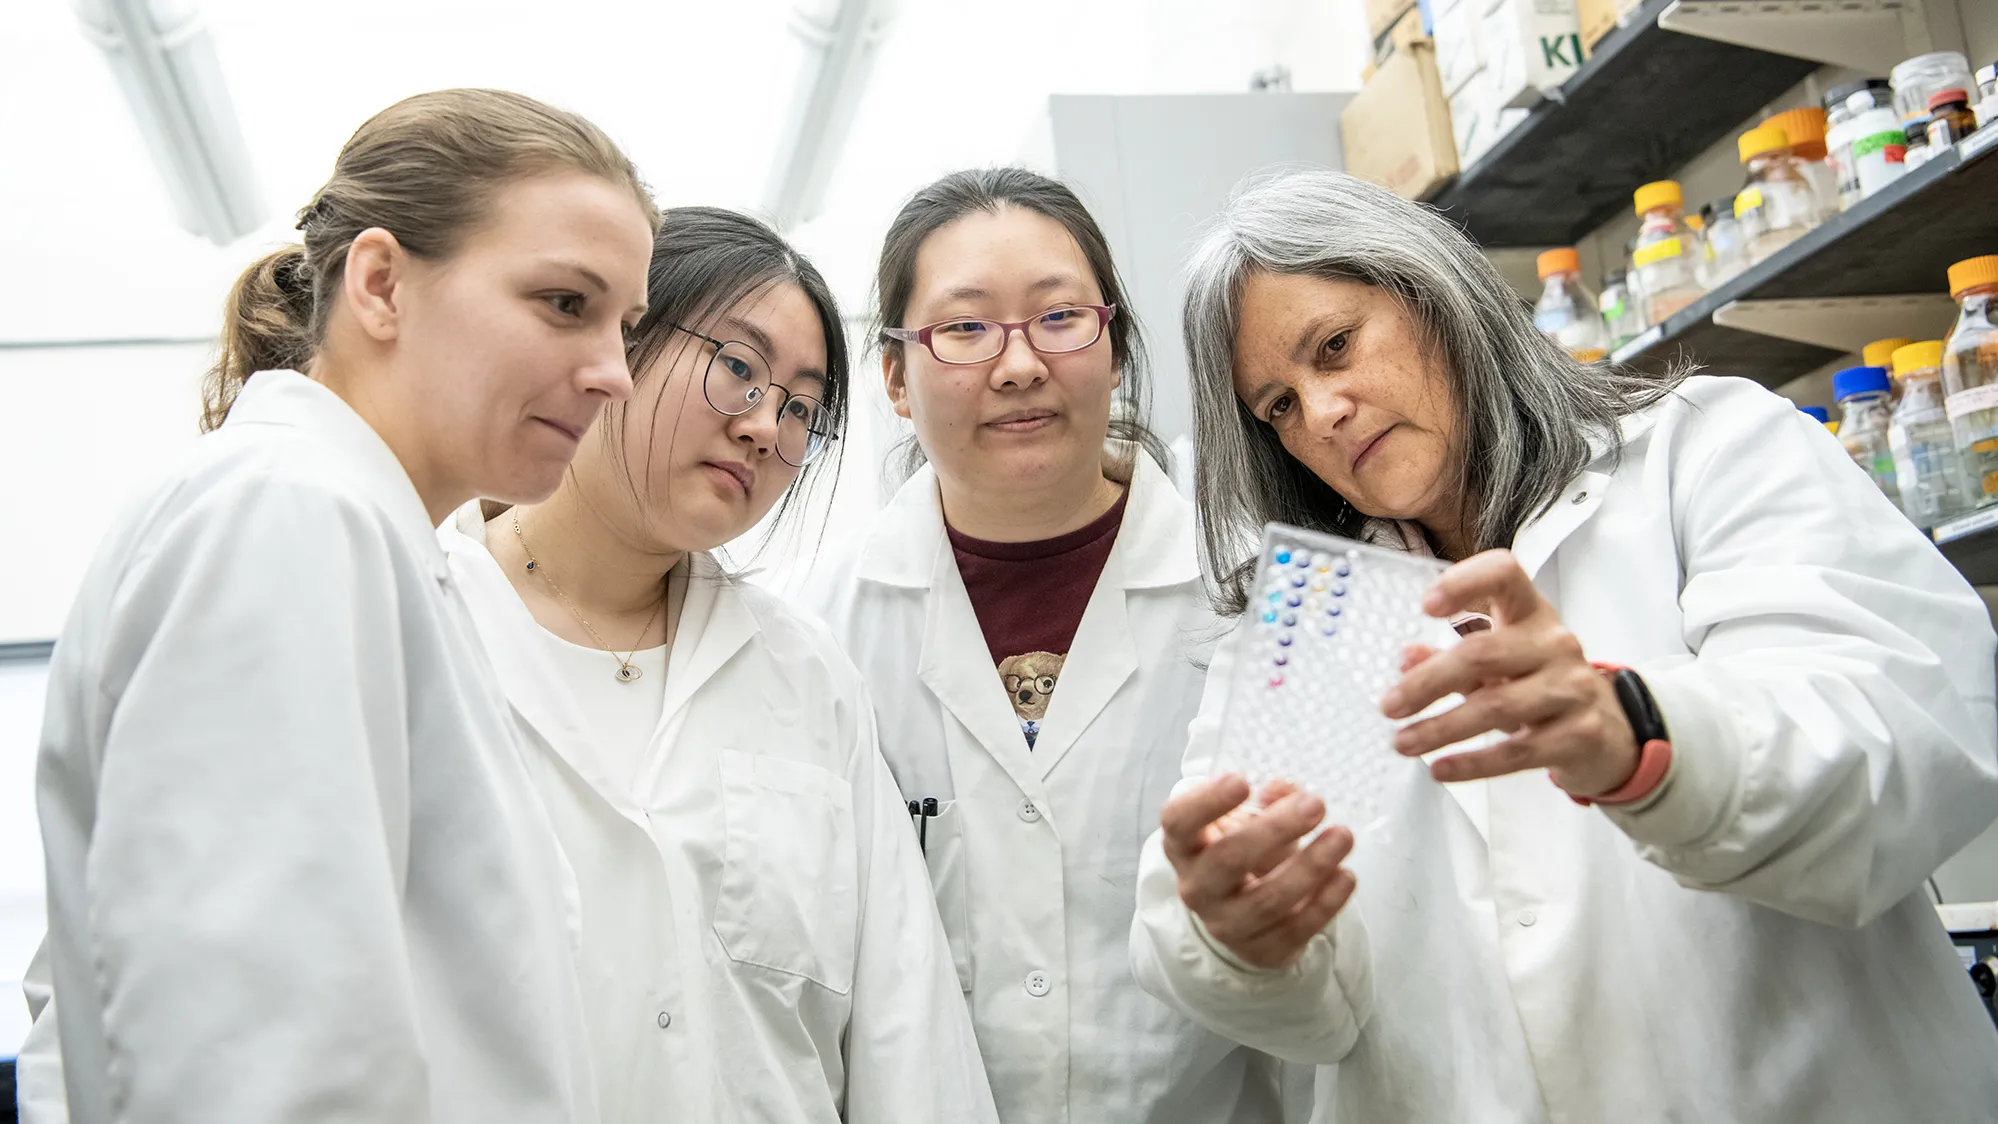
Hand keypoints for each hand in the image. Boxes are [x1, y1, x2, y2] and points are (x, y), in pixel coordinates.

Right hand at [1159, 774, 1356, 968]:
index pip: (1179, 822)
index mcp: (1185, 846)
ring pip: (1267, 899)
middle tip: (1316, 804)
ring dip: (1310, 866)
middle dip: (1276, 829)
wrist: (1245, 916)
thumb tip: (1285, 789)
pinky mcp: (1261, 951)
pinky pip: (1295, 929)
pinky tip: (1346, 875)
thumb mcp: (1248, 821)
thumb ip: (1269, 801)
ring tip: (1342, 836)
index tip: (1241, 781)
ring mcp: (1225, 924)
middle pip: (1228, 859)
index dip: (1206, 802)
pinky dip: (1325, 902)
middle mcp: (1197, 887)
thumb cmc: (1243, 852)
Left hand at [1380, 549, 1637, 797]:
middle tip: (1389, 705)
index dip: (1464, 583)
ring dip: (1441, 728)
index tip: (1425, 605)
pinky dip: (1472, 763)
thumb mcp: (1501, 662)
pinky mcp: (1578, 735)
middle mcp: (1555, 643)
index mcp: (1531, 613)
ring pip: (1496, 707)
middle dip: (1428, 682)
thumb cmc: (1543, 683)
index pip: (1504, 575)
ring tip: (1403, 742)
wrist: (1612, 729)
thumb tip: (1406, 658)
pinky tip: (1440, 768)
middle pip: (1483, 653)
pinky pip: (1517, 752)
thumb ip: (1452, 657)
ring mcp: (1571, 689)